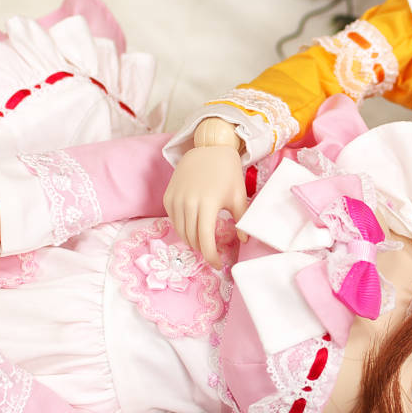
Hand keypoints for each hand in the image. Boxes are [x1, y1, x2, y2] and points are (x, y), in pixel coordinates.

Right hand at [162, 144, 248, 267]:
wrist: (209, 148)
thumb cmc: (227, 172)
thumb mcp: (239, 196)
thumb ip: (241, 220)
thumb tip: (243, 240)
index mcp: (207, 204)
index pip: (204, 239)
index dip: (210, 256)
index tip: (217, 264)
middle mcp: (188, 203)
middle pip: (191, 238)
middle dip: (202, 250)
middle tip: (211, 253)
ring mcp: (175, 199)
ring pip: (180, 231)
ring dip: (191, 241)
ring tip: (202, 243)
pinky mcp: (168, 196)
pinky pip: (173, 219)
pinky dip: (182, 227)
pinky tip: (192, 227)